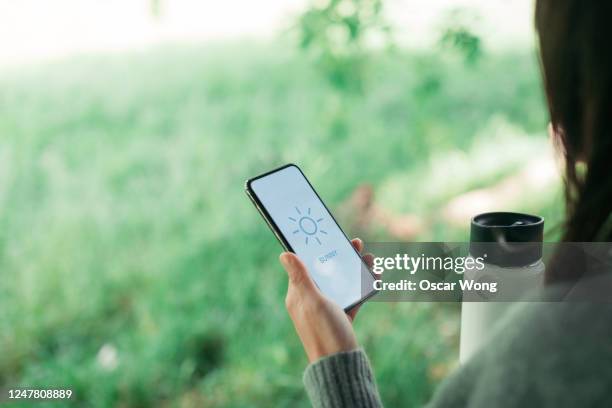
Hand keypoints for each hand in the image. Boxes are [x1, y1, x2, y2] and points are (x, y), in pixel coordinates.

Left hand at [279, 238, 373, 362]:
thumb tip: (284, 254)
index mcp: (299, 295)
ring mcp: (327, 309)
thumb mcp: (312, 301)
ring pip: (342, 281)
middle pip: (326, 271)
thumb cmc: (325, 332)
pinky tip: (375, 277)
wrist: (341, 366)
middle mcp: (311, 300)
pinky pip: (353, 296)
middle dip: (342, 256)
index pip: (305, 265)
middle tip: (356, 243)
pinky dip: (363, 286)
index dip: (316, 250)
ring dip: (356, 269)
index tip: (327, 235)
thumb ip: (300, 277)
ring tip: (371, 258)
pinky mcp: (342, 318)